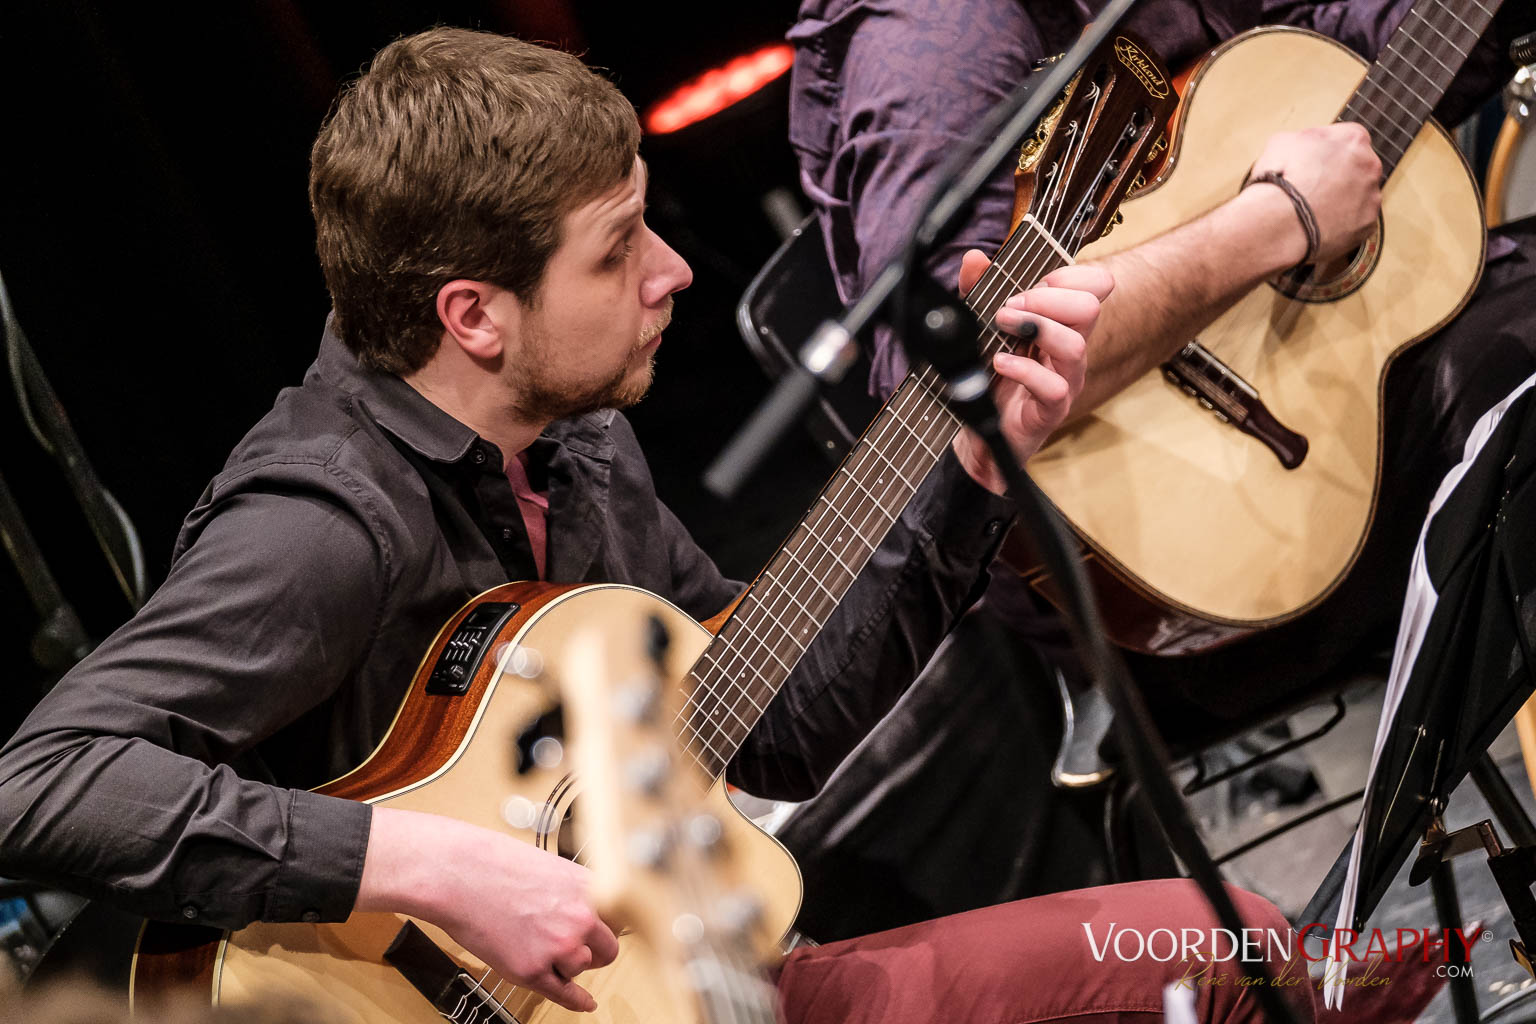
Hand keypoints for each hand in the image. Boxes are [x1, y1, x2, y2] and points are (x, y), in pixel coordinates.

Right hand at [357, 808, 619, 1012]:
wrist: (458, 874)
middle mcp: (580, 919)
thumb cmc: (495, 863)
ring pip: (582, 969)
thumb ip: (575, 891)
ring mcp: (557, 947)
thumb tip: (590, 908)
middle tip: (581, 947)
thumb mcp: (550, 868)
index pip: (619, 918)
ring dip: (570, 964)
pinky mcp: (532, 969)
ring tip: (546, 948)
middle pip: (608, 950)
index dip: (608, 926)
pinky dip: (575, 1000)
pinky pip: (563, 993)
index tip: (610, 934)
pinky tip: (583, 1002)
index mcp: (587, 889)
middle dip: (596, 950)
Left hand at [949, 249, 1109, 492]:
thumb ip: (979, 292)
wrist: (981, 436)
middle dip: (1047, 298)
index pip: (1095, 285)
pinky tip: (1000, 363)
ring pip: (1076, 344)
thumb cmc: (990, 379)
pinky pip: (1054, 387)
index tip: (1032, 283)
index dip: (1069, 274)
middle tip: (1010, 309)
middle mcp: (1069, 350)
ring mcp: (1065, 380)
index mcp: (1061, 324)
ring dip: (1036, 328)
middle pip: (1089, 307)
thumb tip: (974, 258)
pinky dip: (1024, 370)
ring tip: (1002, 327)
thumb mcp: (982, 328)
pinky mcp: (1050, 410)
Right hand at [1247, 123, 1381, 263]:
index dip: (1324, 150)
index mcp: (1353, 138)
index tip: (1311, 160)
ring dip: (1341, 197)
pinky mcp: (1368, 221)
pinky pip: (1357, 219)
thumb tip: (1300, 148)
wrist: (1284, 220)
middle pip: (1356, 165)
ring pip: (1359, 193)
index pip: (1344, 138)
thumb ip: (1302, 139)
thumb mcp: (1282, 142)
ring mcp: (1371, 194)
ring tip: (1314, 207)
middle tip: (1313, 184)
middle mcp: (1370, 164)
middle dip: (1337, 173)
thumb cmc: (1284, 180)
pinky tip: (1321, 222)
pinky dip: (1342, 220)